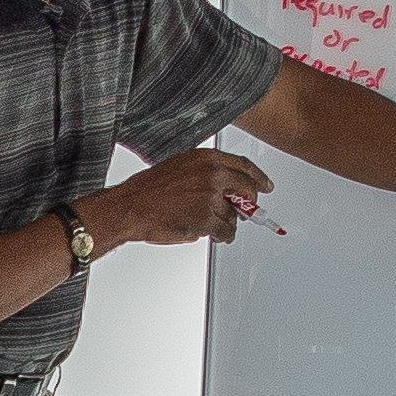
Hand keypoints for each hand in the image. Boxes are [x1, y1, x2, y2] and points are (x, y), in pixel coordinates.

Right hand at [88, 147, 273, 248]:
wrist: (129, 207)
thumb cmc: (148, 190)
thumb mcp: (180, 167)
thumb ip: (205, 173)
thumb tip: (224, 187)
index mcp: (207, 159)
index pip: (244, 166)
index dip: (258, 177)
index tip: (266, 186)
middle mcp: (213, 175)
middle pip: (247, 190)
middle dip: (247, 205)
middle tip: (243, 213)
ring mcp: (212, 197)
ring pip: (235, 215)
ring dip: (226, 223)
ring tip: (204, 223)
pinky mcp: (208, 219)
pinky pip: (226, 232)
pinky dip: (221, 237)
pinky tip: (210, 234)